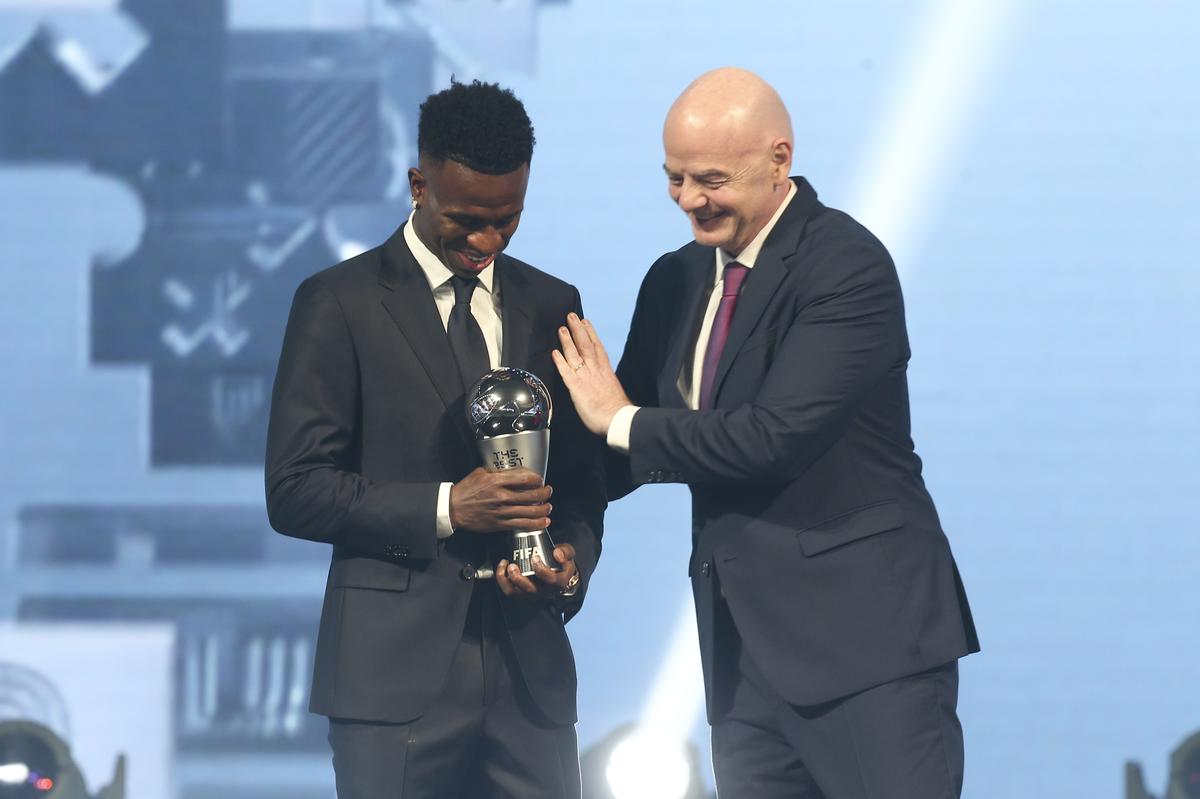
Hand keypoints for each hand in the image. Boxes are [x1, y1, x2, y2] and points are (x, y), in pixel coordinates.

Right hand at [449, 467, 551, 532]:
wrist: (453, 508)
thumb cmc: (465, 490)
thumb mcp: (480, 473)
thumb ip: (497, 471)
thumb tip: (512, 470)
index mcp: (496, 481)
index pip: (524, 479)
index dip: (537, 480)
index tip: (540, 480)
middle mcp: (501, 497)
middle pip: (531, 496)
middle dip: (544, 494)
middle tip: (548, 492)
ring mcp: (501, 512)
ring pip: (529, 512)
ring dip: (543, 509)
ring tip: (548, 507)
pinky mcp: (500, 524)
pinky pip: (522, 525)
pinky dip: (536, 524)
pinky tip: (543, 522)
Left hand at [495, 543, 579, 599]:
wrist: (558, 574)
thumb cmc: (561, 563)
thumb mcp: (568, 554)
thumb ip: (565, 552)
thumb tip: (556, 554)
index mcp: (558, 583)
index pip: (550, 580)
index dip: (542, 570)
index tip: (535, 558)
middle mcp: (544, 591)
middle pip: (530, 590)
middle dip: (519, 578)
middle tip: (513, 565)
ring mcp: (532, 593)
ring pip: (516, 592)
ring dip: (507, 580)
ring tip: (506, 565)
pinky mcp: (521, 592)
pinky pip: (509, 590)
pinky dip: (502, 579)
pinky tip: (503, 566)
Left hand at [552, 313, 631, 435]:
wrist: (617, 419)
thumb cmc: (616, 409)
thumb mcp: (613, 390)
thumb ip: (606, 382)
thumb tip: (603, 381)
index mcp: (605, 370)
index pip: (597, 347)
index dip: (591, 333)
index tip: (586, 322)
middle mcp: (595, 370)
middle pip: (586, 345)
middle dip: (578, 329)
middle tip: (571, 316)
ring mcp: (586, 377)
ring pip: (575, 354)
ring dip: (567, 340)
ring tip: (561, 328)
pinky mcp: (577, 387)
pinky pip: (566, 372)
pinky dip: (560, 361)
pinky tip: (554, 353)